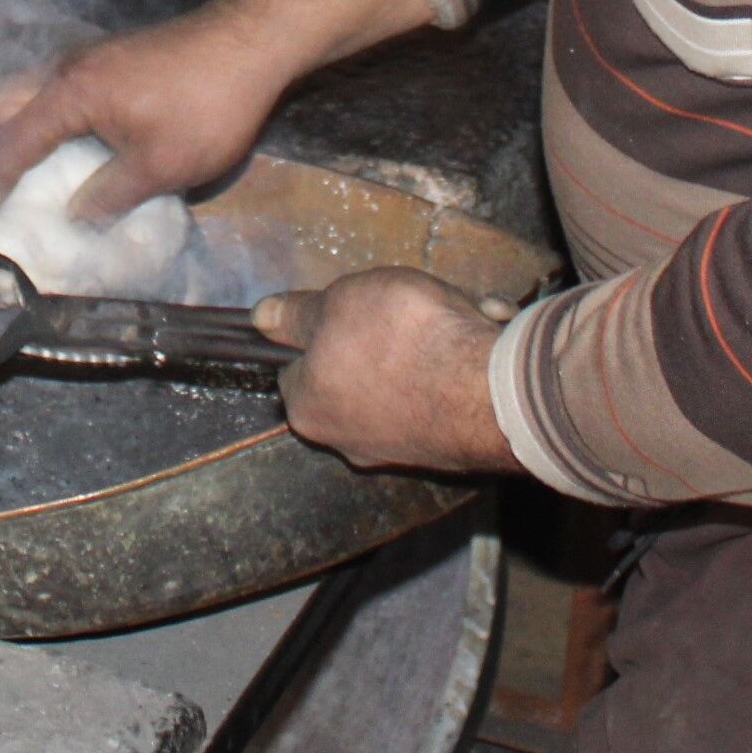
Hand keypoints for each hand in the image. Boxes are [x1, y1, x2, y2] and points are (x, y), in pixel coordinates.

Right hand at [0, 5, 292, 221]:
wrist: (253, 41)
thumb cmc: (207, 106)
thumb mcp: (162, 167)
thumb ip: (111, 195)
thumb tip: (75, 214)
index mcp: (70, 94)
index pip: (13, 141)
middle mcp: (68, 67)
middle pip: (0, 97)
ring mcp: (90, 55)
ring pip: (25, 83)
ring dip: (3, 116)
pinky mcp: (112, 53)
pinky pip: (51, 80)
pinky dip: (33, 106)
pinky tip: (51, 128)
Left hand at [257, 269, 513, 472]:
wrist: (490, 391)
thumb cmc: (399, 338)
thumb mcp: (337, 303)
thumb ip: (299, 315)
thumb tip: (262, 318)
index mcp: (308, 409)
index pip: (295, 369)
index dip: (316, 332)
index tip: (345, 308)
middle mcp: (348, 441)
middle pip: (355, 374)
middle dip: (383, 335)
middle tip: (408, 302)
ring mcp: (401, 450)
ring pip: (408, 380)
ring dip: (431, 343)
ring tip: (460, 310)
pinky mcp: (448, 449)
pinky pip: (446, 394)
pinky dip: (460, 362)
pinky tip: (483, 331)